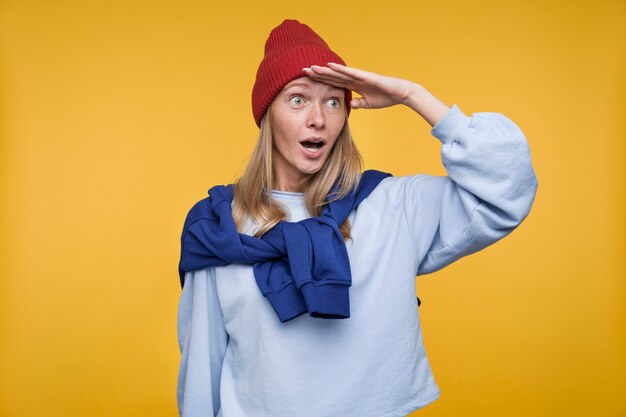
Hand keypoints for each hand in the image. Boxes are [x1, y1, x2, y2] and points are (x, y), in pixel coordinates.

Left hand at [302, 63, 419, 109]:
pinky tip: (331, 66)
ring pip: (338, 73)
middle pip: (332, 76)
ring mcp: (359, 77)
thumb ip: (358, 103)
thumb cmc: (386, 98)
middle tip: (303, 71)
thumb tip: (350, 105)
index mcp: (353, 86)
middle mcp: (354, 79)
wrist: (401, 94)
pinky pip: (351, 72)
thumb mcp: (368, 104)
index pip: (334, 83)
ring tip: (312, 67)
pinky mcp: (366, 77)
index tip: (308, 80)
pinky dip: (341, 69)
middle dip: (318, 74)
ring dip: (325, 70)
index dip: (321, 81)